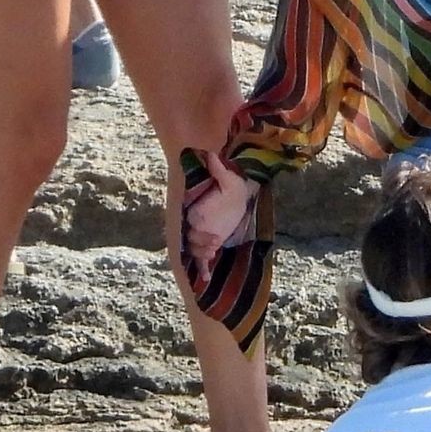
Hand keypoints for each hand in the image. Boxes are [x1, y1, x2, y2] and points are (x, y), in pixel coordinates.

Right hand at [185, 151, 254, 270]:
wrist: (240, 196)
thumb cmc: (233, 187)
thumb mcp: (229, 179)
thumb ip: (218, 169)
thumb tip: (210, 153)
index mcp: (196, 208)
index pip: (191, 222)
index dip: (200, 231)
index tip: (214, 237)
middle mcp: (195, 223)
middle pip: (191, 239)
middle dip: (201, 244)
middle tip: (215, 244)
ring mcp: (200, 235)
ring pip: (194, 249)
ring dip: (201, 255)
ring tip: (213, 254)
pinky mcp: (208, 243)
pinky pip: (200, 258)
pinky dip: (202, 269)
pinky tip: (206, 278)